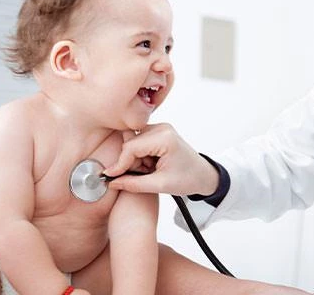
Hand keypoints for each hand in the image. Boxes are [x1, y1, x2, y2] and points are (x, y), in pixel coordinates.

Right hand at [103, 123, 218, 195]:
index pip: (131, 148)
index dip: (119, 164)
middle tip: (142, 176)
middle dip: (131, 162)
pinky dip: (140, 156)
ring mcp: (160, 128)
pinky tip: (150, 165)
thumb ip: (134, 184)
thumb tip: (113, 182)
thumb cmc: (188, 179)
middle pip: (131, 144)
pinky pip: (139, 142)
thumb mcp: (160, 185)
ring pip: (133, 143)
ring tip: (150, 171)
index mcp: (165, 138)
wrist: (203, 175)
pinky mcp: (158, 132)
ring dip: (136, 160)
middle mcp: (162, 128)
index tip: (110, 176)